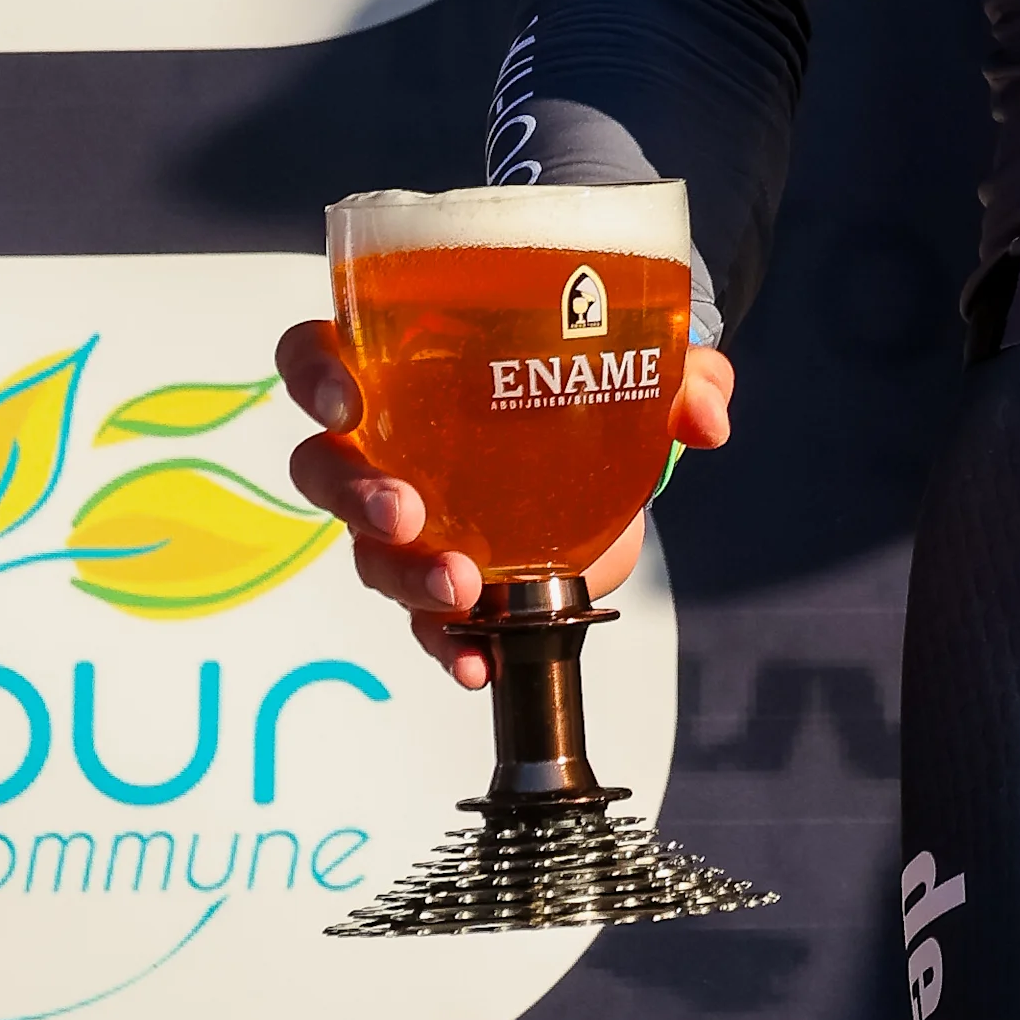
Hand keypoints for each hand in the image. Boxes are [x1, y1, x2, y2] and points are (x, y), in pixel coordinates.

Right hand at [279, 313, 736, 690]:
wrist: (612, 469)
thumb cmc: (587, 388)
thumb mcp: (640, 367)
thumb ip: (679, 375)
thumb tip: (704, 412)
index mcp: (405, 367)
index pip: (319, 356)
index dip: (316, 374)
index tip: (348, 400)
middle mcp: (387, 445)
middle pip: (325, 467)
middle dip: (354, 493)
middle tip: (404, 511)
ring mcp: (408, 521)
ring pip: (369, 553)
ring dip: (407, 575)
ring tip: (462, 590)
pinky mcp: (447, 582)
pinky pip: (427, 624)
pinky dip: (451, 648)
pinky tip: (478, 664)